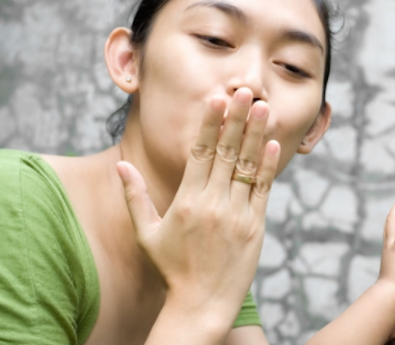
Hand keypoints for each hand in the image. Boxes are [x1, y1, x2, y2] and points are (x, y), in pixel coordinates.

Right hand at [116, 88, 279, 321]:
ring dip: (257, 135)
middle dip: (237, 119)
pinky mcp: (255, 226)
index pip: (201, 153)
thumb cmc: (172, 268)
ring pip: (248, 166)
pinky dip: (268, 166)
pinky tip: (273, 143)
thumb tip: (121, 165)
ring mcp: (237, 214)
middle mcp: (213, 203)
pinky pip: (263, 190)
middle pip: (227, 152)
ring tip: (264, 107)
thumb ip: (134, 197)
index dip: (210, 124)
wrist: (202, 304)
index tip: (216, 99)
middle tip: (246, 91)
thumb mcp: (146, 233)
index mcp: (186, 200)